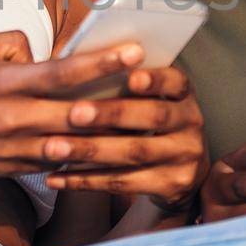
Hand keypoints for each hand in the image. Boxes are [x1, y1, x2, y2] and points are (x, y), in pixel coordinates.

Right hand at [0, 29, 161, 187]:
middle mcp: (12, 121)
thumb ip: (4, 43)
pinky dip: (80, 154)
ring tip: (144, 124)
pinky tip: (106, 148)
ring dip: (109, 137)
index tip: (134, 50)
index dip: (102, 63)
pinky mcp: (10, 171)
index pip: (62, 73)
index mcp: (0, 84)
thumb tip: (36, 49)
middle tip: (156, 90)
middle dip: (120, 103)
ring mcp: (13, 151)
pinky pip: (55, 162)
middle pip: (79, 114)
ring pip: (74, 145)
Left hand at [41, 64, 209, 212]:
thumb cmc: (148, 123)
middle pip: (153, 116)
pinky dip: (86, 180)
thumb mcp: (150, 99)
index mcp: (183, 95)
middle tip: (74, 113)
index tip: (130, 77)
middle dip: (111, 114)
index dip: (155, 79)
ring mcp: (185, 156)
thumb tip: (72, 61)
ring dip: (90, 150)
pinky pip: (124, 182)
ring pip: (134, 152)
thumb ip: (122, 83)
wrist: (182, 171)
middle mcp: (191, 123)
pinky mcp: (172, 185)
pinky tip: (57, 177)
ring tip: (54, 148)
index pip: (175, 81)